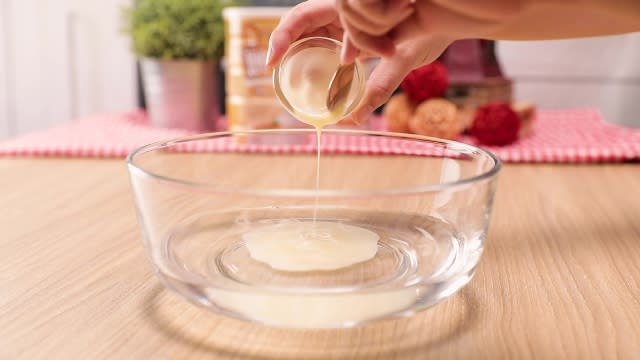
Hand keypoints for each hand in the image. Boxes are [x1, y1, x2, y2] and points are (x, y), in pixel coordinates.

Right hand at [267, 0, 450, 123]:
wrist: (443, 17)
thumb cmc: (428, 29)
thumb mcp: (403, 59)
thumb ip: (379, 85)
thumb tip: (353, 119)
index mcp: (346, 5)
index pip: (301, 15)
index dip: (281, 37)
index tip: (271, 61)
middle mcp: (339, 11)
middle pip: (298, 25)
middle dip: (282, 46)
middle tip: (271, 72)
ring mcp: (342, 21)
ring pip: (308, 34)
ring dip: (295, 53)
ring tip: (285, 78)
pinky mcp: (348, 34)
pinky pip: (322, 43)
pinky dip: (313, 60)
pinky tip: (309, 79)